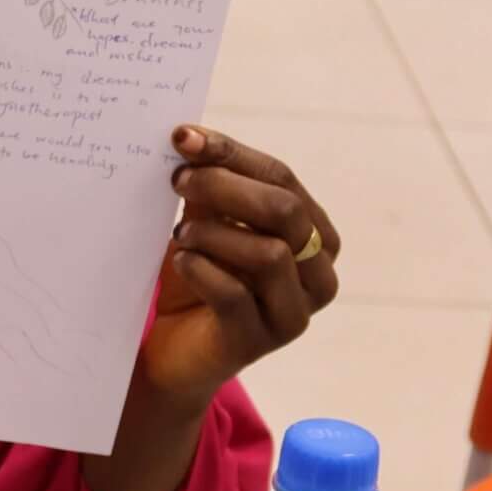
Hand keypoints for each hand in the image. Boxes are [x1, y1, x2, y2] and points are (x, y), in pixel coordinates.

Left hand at [140, 125, 342, 409]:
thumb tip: (190, 139)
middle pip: (286, 211)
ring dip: (214, 233)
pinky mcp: (259, 343)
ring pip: (270, 254)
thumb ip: (210, 187)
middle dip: (226, 187)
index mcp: (316, 236)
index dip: (233, 154)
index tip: (183, 137)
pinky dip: (202, 270)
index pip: (282, 179)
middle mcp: (318, 275)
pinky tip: (181, 262)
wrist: (173, 352)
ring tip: (179, 235)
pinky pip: (236, 295)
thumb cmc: (198, 280)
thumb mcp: (207, 225)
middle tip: (178, 181)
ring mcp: (293, 314)